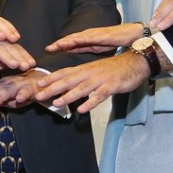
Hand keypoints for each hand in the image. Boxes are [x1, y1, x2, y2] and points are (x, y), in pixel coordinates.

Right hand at [0, 38, 34, 71]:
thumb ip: (5, 62)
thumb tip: (18, 65)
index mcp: (1, 43)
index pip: (15, 48)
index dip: (24, 56)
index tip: (32, 64)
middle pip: (10, 48)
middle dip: (19, 57)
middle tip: (27, 66)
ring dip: (7, 57)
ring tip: (14, 65)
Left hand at [0, 70, 42, 110]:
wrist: (43, 83)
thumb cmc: (23, 91)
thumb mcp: (9, 98)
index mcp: (3, 84)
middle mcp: (10, 83)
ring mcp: (20, 84)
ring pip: (10, 89)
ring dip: (1, 95)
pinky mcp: (32, 87)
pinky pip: (27, 90)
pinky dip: (23, 94)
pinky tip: (19, 99)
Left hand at [33, 51, 152, 113]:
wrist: (134, 62)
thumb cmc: (113, 69)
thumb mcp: (94, 71)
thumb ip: (81, 78)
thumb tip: (67, 87)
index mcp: (85, 69)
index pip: (64, 73)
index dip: (51, 78)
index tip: (38, 84)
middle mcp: (90, 73)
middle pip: (68, 80)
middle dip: (52, 88)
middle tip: (39, 95)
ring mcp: (100, 79)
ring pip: (82, 88)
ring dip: (68, 95)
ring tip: (57, 103)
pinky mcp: (111, 86)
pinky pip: (99, 95)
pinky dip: (90, 102)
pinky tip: (82, 110)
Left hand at [45, 22, 142, 53]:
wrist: (132, 34)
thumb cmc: (114, 40)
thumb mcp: (95, 46)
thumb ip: (83, 47)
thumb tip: (70, 50)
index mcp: (86, 39)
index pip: (70, 43)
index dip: (59, 46)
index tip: (48, 51)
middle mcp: (89, 35)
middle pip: (71, 39)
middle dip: (59, 43)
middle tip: (48, 48)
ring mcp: (96, 34)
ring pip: (80, 37)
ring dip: (68, 40)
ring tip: (58, 44)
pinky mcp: (104, 35)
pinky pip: (92, 37)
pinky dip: (83, 38)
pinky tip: (76, 40)